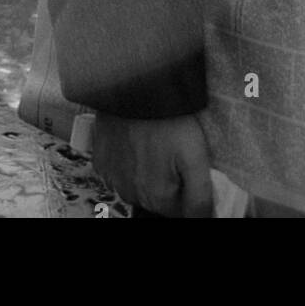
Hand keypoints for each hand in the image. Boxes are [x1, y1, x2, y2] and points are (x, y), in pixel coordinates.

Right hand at [92, 113, 213, 216]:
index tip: (190, 164)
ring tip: (154, 140)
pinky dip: (127, 160)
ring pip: (138, 184)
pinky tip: (135, 139)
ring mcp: (112, 177)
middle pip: (159, 198)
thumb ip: (201, 197)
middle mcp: (131, 194)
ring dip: (148, 170)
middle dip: (169, 179)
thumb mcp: (195, 157)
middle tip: (173, 148)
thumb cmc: (167, 118)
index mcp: (157, 198)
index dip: (190, 189)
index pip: (182, 210)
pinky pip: (118, 170)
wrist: (133, 86)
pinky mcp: (101, 160)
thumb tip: (203, 219)